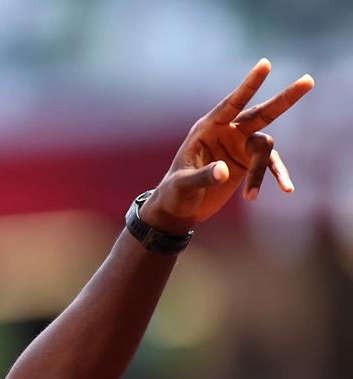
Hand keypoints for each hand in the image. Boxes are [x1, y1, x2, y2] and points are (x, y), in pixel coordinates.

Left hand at [140, 59, 313, 235]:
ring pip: (264, 148)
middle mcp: (226, 133)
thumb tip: (224, 171)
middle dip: (284, 99)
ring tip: (249, 197)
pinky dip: (276, 176)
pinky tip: (287, 189)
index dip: (249, 85)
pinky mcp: (247, 163)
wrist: (178, 209)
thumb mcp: (183, 186)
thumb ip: (202, 177)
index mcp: (207, 129)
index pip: (231, 104)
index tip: (265, 64)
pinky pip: (269, 164)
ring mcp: (239, 147)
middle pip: (260, 113)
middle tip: (309, 80)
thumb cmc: (174, 193)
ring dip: (260, 171)